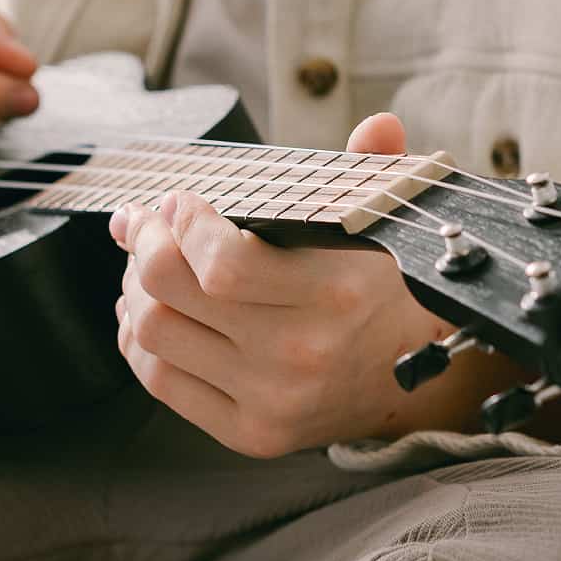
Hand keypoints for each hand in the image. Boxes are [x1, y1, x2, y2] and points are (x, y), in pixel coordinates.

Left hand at [108, 113, 538, 456]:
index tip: (179, 201)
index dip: (182, 223)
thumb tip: (377, 126)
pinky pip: (163, 383)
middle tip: (145, 223)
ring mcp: (271, 400)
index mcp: (335, 294)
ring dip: (134, 290)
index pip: (221, 264)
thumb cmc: (392, 289)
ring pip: (154, 336)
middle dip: (143, 244)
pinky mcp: (252, 434)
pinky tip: (148, 313)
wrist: (426, 379)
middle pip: (170, 294)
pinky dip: (139, 342)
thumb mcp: (390, 222)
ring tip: (143, 265)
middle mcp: (299, 355)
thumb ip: (377, 170)